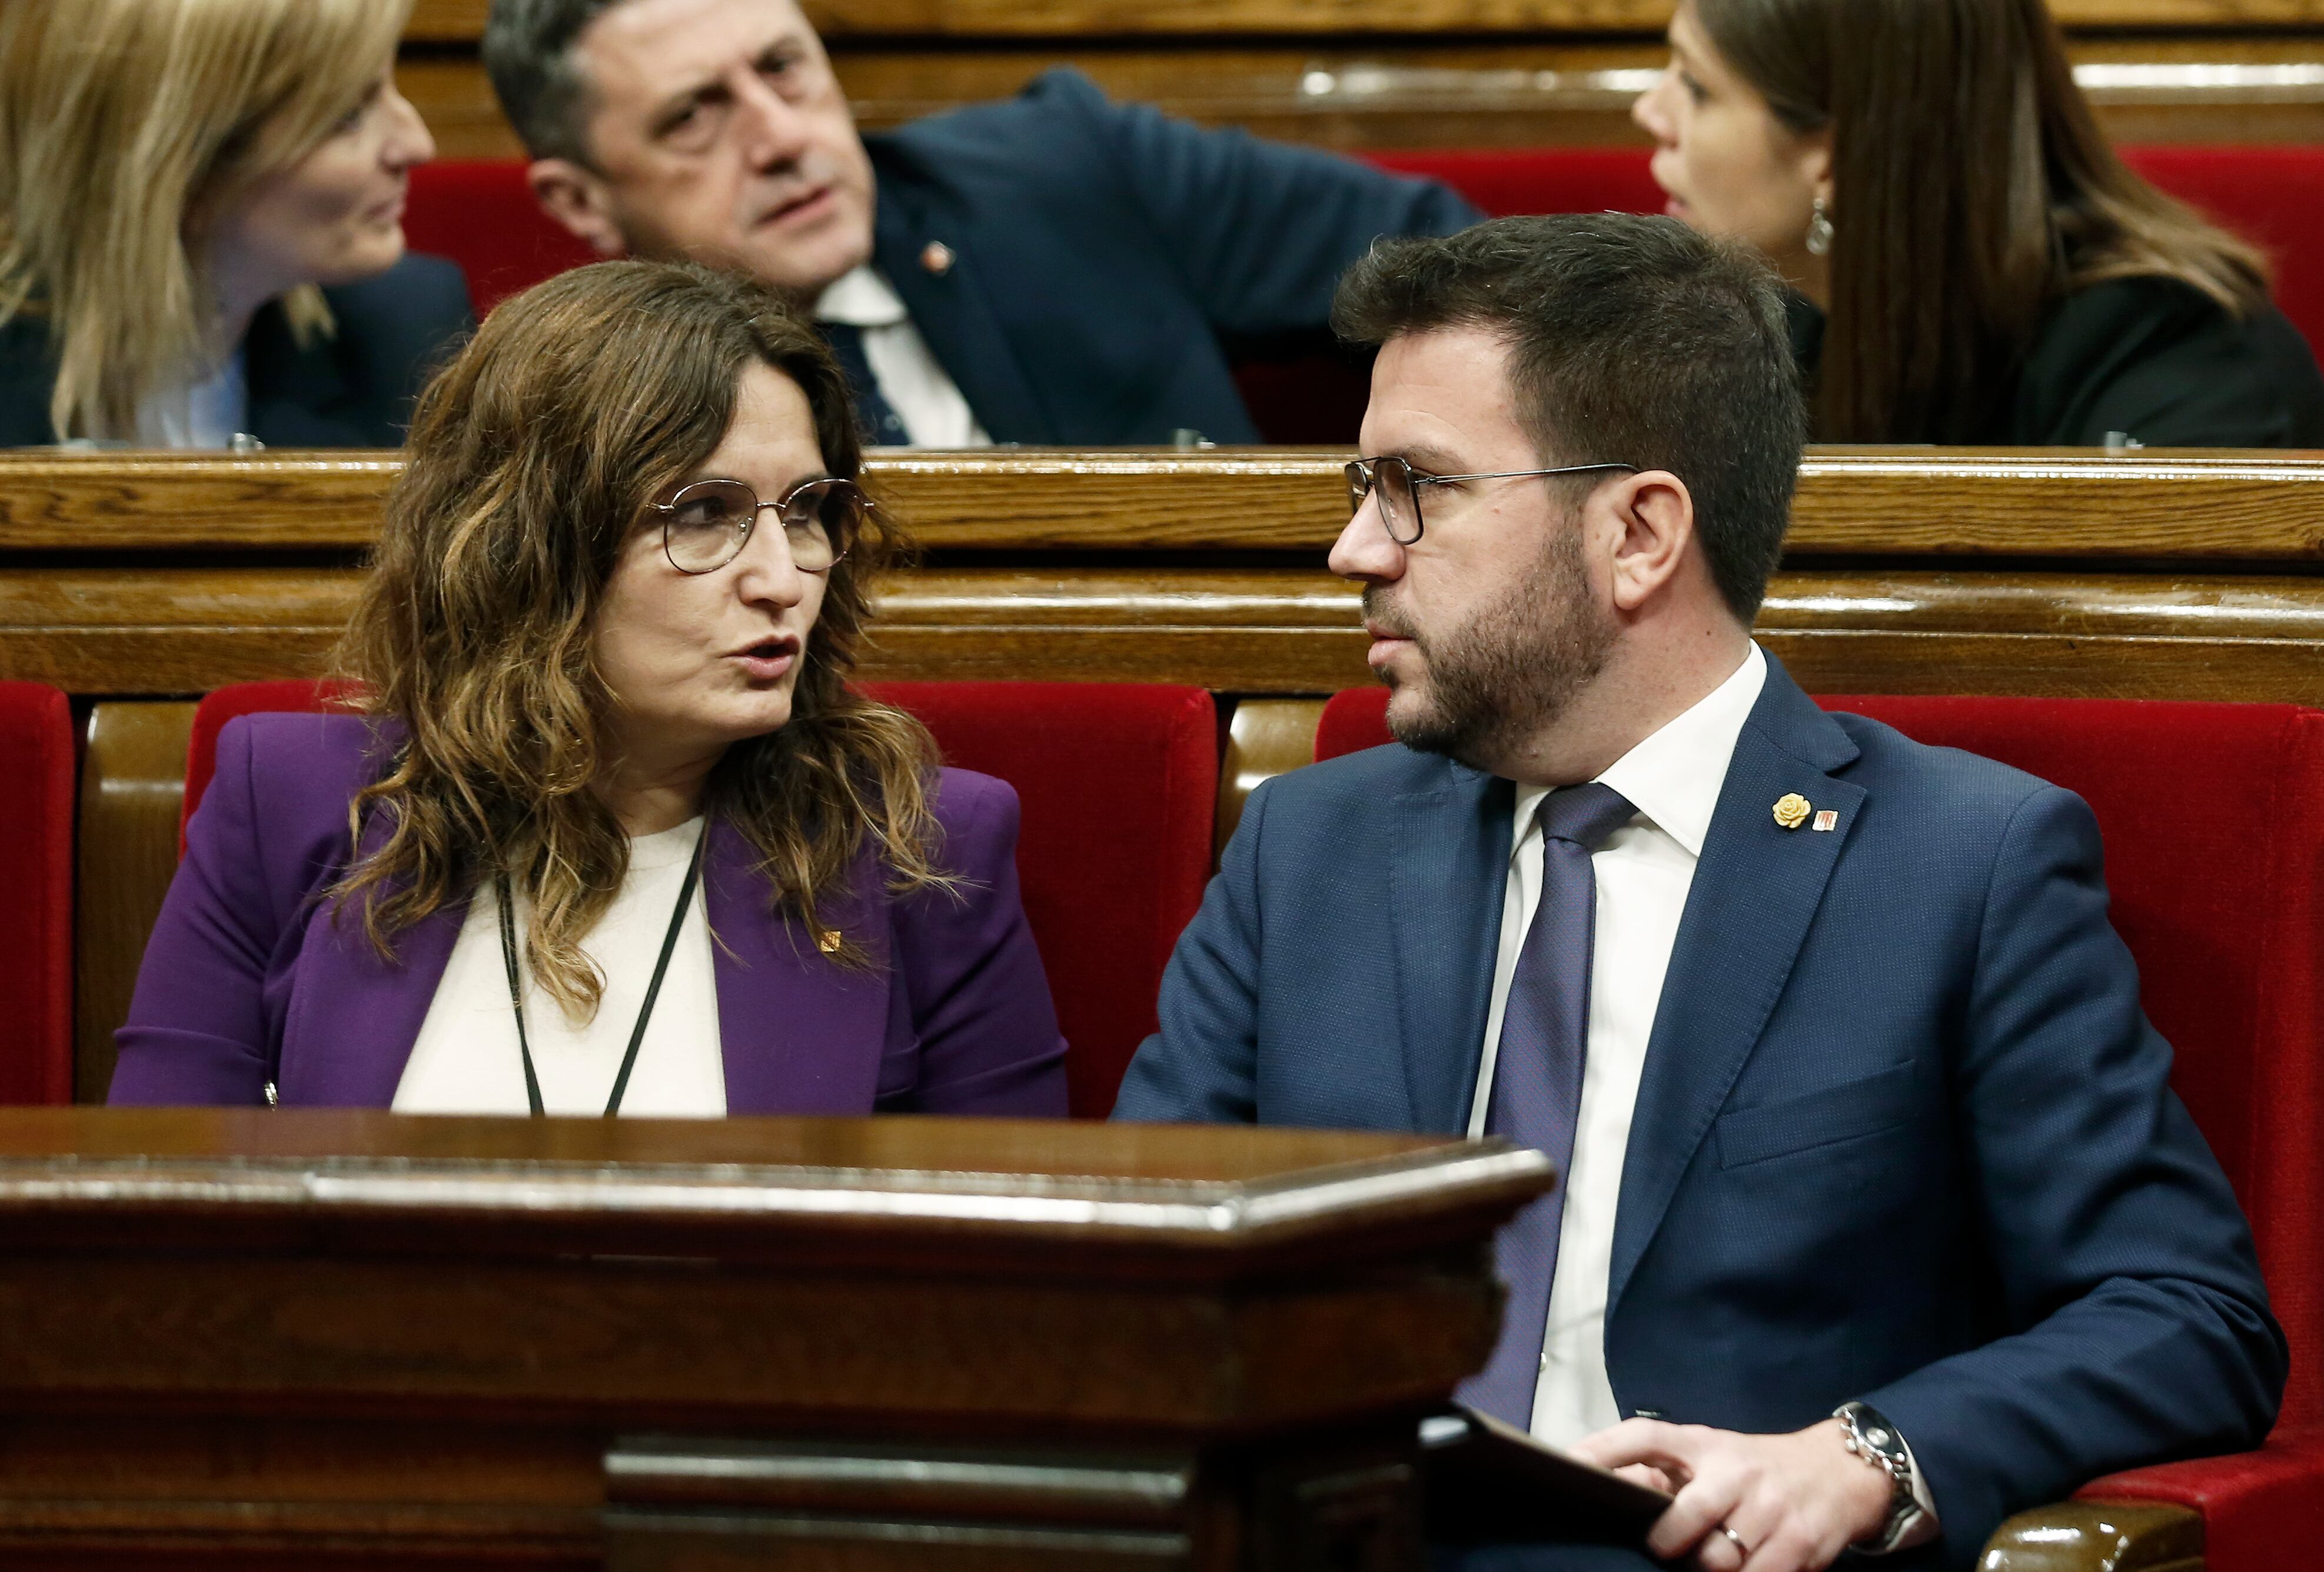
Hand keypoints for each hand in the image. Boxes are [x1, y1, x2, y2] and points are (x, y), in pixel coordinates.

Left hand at [1569, 1417, 1890, 1571]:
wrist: (1839, 1471)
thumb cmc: (1757, 1468)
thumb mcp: (1711, 1456)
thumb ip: (1662, 1471)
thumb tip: (1603, 1488)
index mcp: (1703, 1444)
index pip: (1643, 1436)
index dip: (1604, 1450)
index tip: (1570, 1464)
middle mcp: (1736, 1471)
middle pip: (1688, 1516)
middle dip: (1668, 1543)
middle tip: (1663, 1550)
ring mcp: (1771, 1509)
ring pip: (1721, 1561)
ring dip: (1706, 1570)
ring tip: (1705, 1563)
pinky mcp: (1801, 1544)